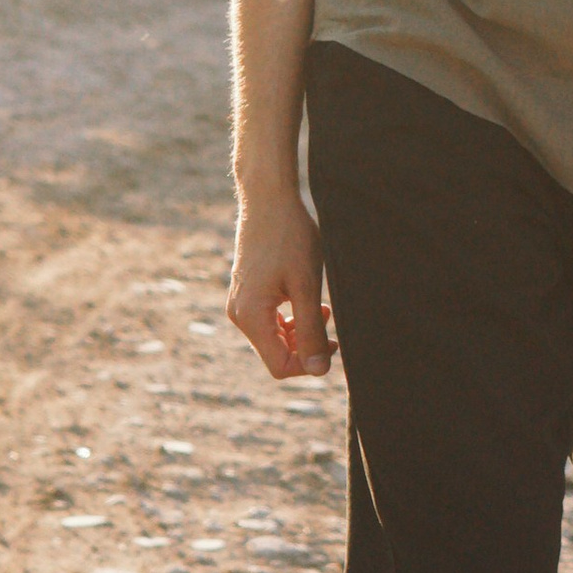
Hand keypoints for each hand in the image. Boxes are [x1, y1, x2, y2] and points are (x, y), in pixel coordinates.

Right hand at [229, 185, 334, 382]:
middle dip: (306, 346)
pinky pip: (270, 323)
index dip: (309, 363)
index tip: (333, 343)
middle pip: (276, 354)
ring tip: (321, 308)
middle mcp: (239, 315)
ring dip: (301, 332)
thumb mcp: (307, 286)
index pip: (280, 365)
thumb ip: (311, 329)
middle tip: (330, 322)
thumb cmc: (290, 238)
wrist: (268, 201)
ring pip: (274, 339)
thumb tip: (318, 371)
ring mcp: (240, 305)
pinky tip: (307, 301)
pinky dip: (291, 320)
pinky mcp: (247, 294)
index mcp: (250, 317)